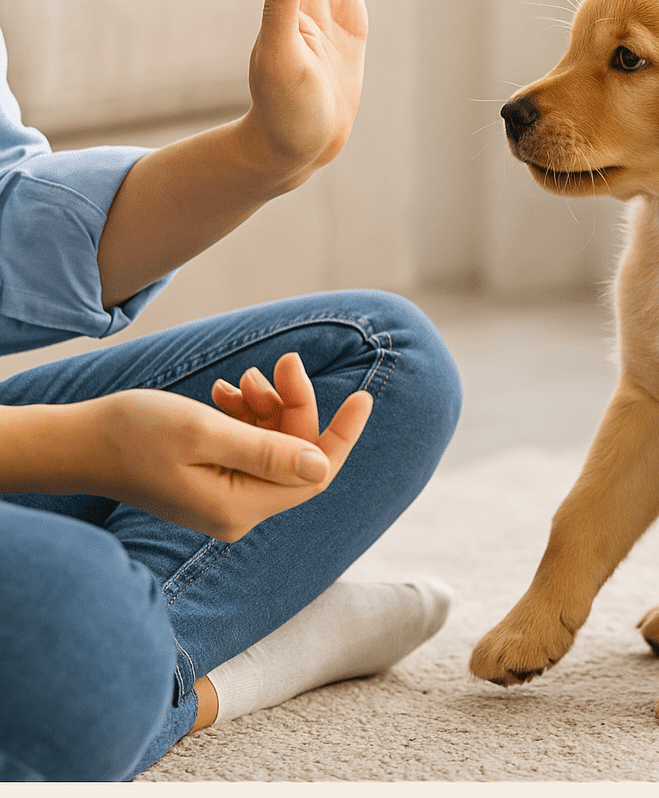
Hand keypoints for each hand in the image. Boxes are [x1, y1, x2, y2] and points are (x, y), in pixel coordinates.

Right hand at [89, 375, 371, 542]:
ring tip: (240, 379)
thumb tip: (324, 466)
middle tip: (280, 362)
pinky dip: (246, 415)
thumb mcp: (205, 432)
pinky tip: (225, 392)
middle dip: (293, 404)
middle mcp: (238, 511)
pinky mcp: (213, 481)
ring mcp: (226, 498)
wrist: (79, 442)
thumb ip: (267, 450)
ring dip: (267, 406)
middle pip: (295, 453)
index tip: (365, 395)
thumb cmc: (134, 432)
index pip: (317, 474)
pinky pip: (249, 445)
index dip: (343, 434)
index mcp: (240, 507)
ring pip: (274, 444)